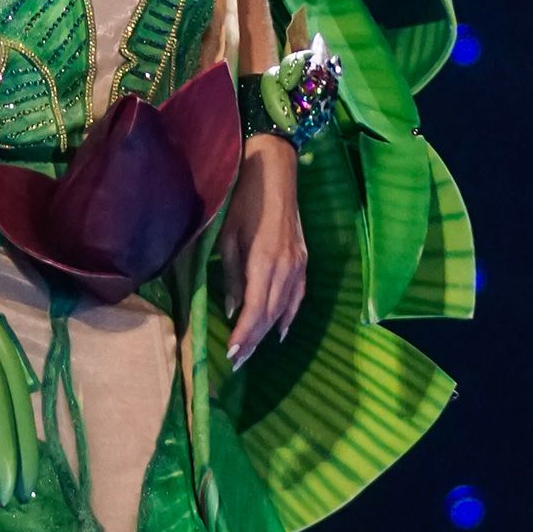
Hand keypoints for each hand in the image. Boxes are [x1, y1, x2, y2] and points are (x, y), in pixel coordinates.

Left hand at [219, 138, 307, 365]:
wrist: (275, 169)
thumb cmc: (242, 199)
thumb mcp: (228, 236)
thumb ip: (233, 275)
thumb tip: (234, 309)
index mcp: (265, 260)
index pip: (256, 309)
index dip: (244, 334)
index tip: (231, 354)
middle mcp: (287, 266)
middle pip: (271, 314)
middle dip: (253, 340)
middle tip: (237, 362)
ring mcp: (300, 263)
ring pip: (286, 308)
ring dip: (268, 331)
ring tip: (251, 351)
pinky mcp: (304, 258)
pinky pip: (299, 296)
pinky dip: (289, 316)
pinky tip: (280, 330)